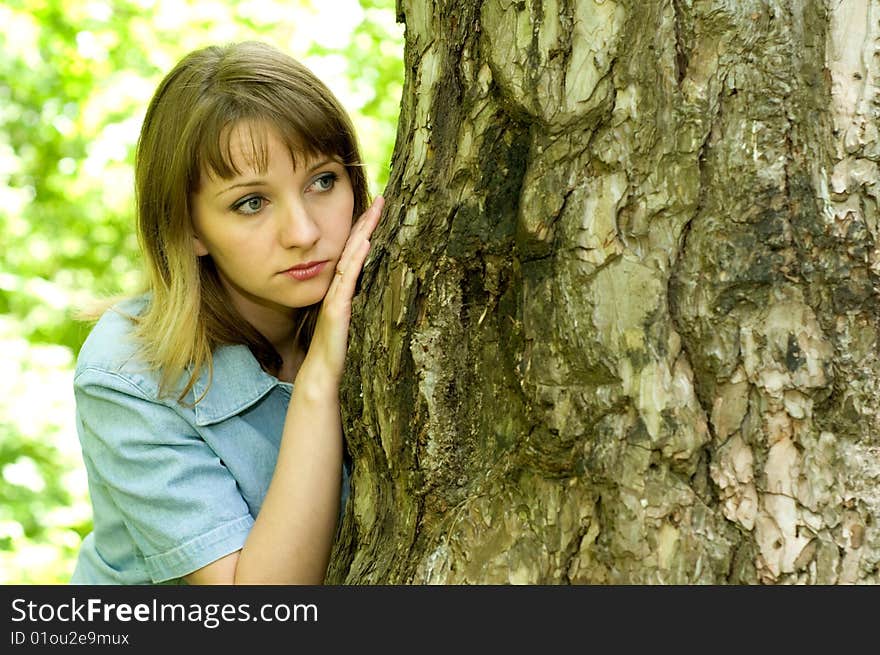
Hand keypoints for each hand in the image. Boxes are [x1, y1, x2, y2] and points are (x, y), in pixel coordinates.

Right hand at [301, 195, 384, 390]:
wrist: (323, 372)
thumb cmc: (339, 349)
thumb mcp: (354, 320)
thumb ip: (360, 302)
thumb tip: (379, 289)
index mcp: (343, 289)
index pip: (356, 253)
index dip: (366, 231)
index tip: (379, 210)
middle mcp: (338, 288)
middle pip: (353, 248)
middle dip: (367, 223)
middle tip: (382, 199)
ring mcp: (336, 297)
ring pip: (350, 258)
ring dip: (363, 233)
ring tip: (376, 211)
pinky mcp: (337, 309)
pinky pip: (347, 279)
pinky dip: (356, 259)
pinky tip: (366, 243)